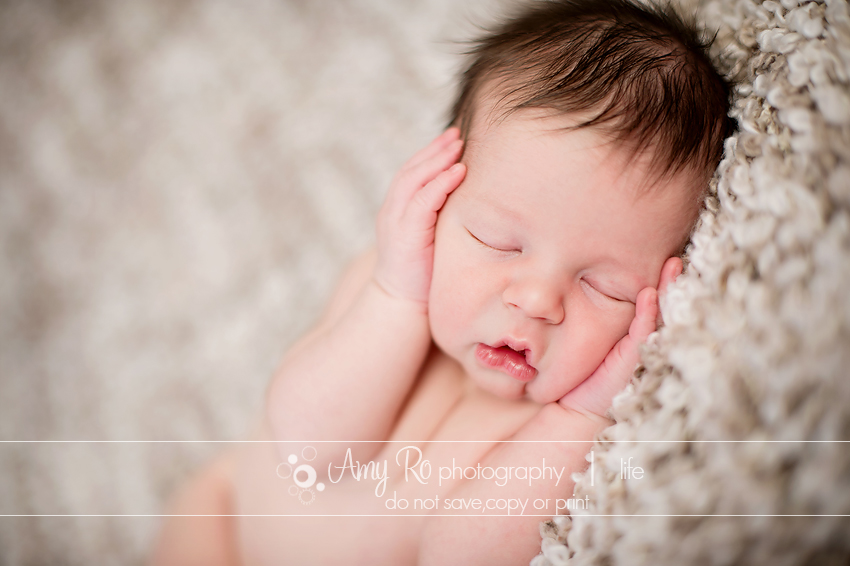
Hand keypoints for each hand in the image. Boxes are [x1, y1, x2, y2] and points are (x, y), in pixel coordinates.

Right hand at [374, 128, 465, 305]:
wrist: (401, 306)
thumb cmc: (420, 278)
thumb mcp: (429, 241)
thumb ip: (439, 220)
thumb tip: (469, 207)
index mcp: (398, 212)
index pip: (412, 174)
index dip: (431, 155)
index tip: (453, 140)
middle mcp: (392, 211)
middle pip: (412, 169)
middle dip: (435, 149)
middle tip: (458, 133)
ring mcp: (396, 221)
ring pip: (414, 178)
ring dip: (438, 159)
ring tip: (459, 145)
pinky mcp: (405, 233)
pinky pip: (423, 200)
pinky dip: (440, 183)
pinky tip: (458, 172)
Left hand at [558, 257, 683, 418]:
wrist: (579, 405)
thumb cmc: (585, 370)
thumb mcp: (588, 335)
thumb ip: (592, 312)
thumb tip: (582, 278)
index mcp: (635, 328)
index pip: (650, 296)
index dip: (659, 276)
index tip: (662, 252)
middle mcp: (643, 335)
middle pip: (661, 301)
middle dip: (670, 278)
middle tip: (674, 253)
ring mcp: (642, 345)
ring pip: (659, 313)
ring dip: (666, 289)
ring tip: (672, 265)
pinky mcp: (635, 357)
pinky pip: (643, 330)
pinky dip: (648, 313)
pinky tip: (649, 295)